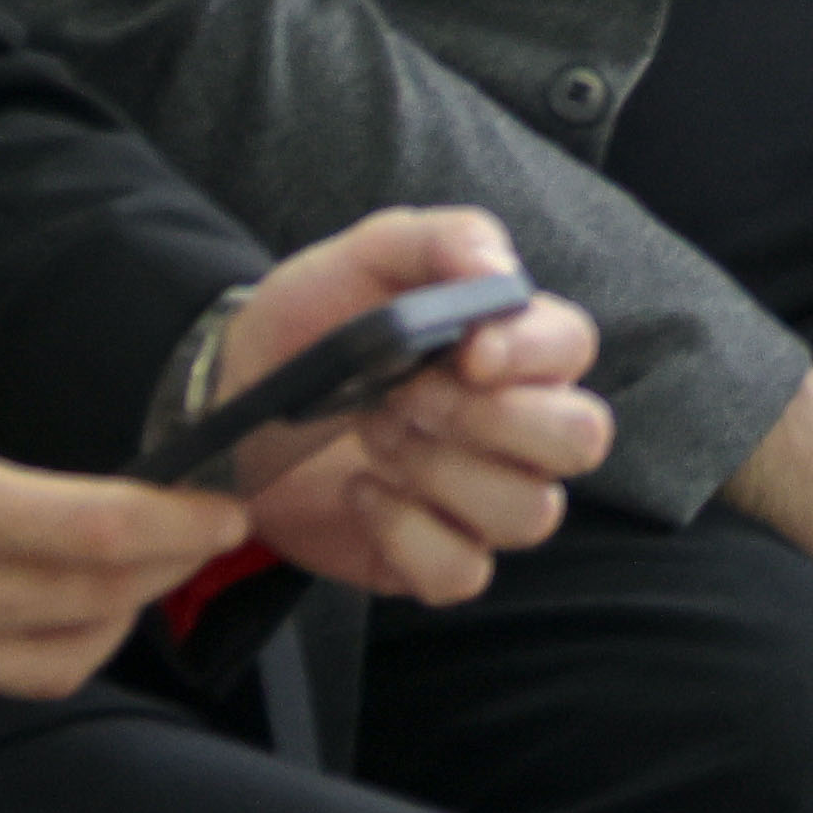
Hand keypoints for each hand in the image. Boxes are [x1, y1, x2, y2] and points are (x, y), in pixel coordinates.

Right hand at [0, 382, 241, 711]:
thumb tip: (10, 485)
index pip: (105, 533)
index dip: (182, 523)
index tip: (223, 507)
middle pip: (99, 604)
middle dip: (164, 568)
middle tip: (193, 534)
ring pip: (54, 660)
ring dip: (106, 618)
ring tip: (122, 574)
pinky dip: (26, 642)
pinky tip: (28, 602)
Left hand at [220, 206, 612, 606]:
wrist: (233, 395)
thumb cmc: (310, 320)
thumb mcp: (365, 255)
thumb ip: (441, 240)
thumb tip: (499, 271)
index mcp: (514, 345)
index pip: (574, 346)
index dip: (533, 354)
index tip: (466, 352)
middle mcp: (518, 427)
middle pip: (579, 439)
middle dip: (491, 420)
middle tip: (405, 396)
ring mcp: (482, 498)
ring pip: (529, 512)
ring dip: (442, 473)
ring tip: (372, 434)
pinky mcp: (436, 556)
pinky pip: (464, 572)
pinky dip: (408, 535)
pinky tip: (361, 492)